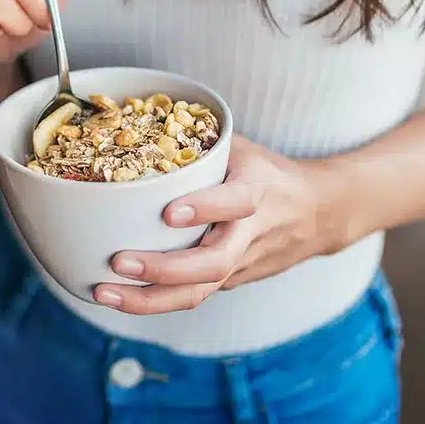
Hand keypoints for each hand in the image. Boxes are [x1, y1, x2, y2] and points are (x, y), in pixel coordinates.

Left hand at [93, 136, 355, 314]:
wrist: (320, 213)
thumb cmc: (267, 172)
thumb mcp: (242, 148)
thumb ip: (199, 143)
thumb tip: (135, 123)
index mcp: (258, 189)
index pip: (236, 202)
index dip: (205, 209)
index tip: (168, 213)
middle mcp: (252, 232)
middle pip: (213, 263)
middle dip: (164, 269)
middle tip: (120, 262)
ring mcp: (242, 263)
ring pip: (200, 291)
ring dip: (149, 299)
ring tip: (104, 293)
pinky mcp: (232, 282)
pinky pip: (194, 296)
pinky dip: (154, 301)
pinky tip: (116, 296)